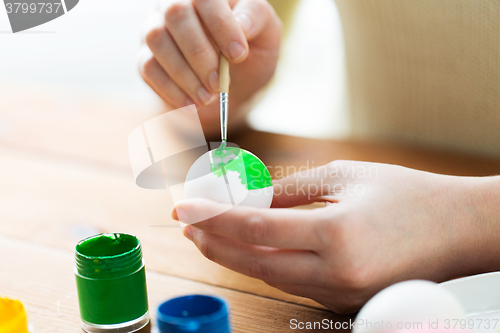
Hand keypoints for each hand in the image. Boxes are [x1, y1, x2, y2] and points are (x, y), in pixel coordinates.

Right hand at [139, 0, 281, 134]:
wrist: (234, 85)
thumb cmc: (250, 53)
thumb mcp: (266, 35)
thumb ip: (256, 19)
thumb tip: (241, 24)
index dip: (221, 25)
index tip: (238, 55)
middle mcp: (176, 3)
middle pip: (175, 13)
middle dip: (199, 53)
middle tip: (218, 83)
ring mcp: (156, 27)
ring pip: (157, 38)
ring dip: (184, 73)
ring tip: (207, 97)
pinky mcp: (145, 56)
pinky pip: (148, 66)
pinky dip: (171, 88)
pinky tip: (191, 103)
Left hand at [172, 160, 499, 312]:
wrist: (456, 230)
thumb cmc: (406, 195)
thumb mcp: (346, 176)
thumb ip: (293, 189)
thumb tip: (254, 198)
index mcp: (337, 235)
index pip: (257, 228)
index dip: (214, 218)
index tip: (183, 209)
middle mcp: (336, 273)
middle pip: (255, 263)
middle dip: (215, 245)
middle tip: (189, 227)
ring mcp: (342, 294)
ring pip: (272, 277)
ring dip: (237, 256)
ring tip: (211, 236)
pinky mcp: (345, 302)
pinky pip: (294, 284)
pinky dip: (267, 265)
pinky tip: (251, 249)